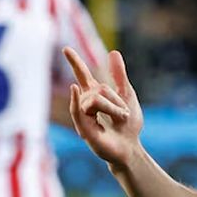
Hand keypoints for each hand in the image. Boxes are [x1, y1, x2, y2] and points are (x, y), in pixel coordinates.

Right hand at [64, 48, 142, 167]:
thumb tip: (113, 52)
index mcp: (95, 96)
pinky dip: (77, 99)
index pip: (82, 75)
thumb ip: (119, 75)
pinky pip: (79, 110)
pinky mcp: (84, 129)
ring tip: (121, 120)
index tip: (65, 48)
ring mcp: (82, 117)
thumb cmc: (128, 125)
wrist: (131, 147)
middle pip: (98, 89)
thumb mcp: (126, 95)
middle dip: (116, 100)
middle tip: (124, 115)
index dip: (75, 62)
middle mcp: (85, 105)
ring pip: (95, 99)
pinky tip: (75, 88)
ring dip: (115, 108)